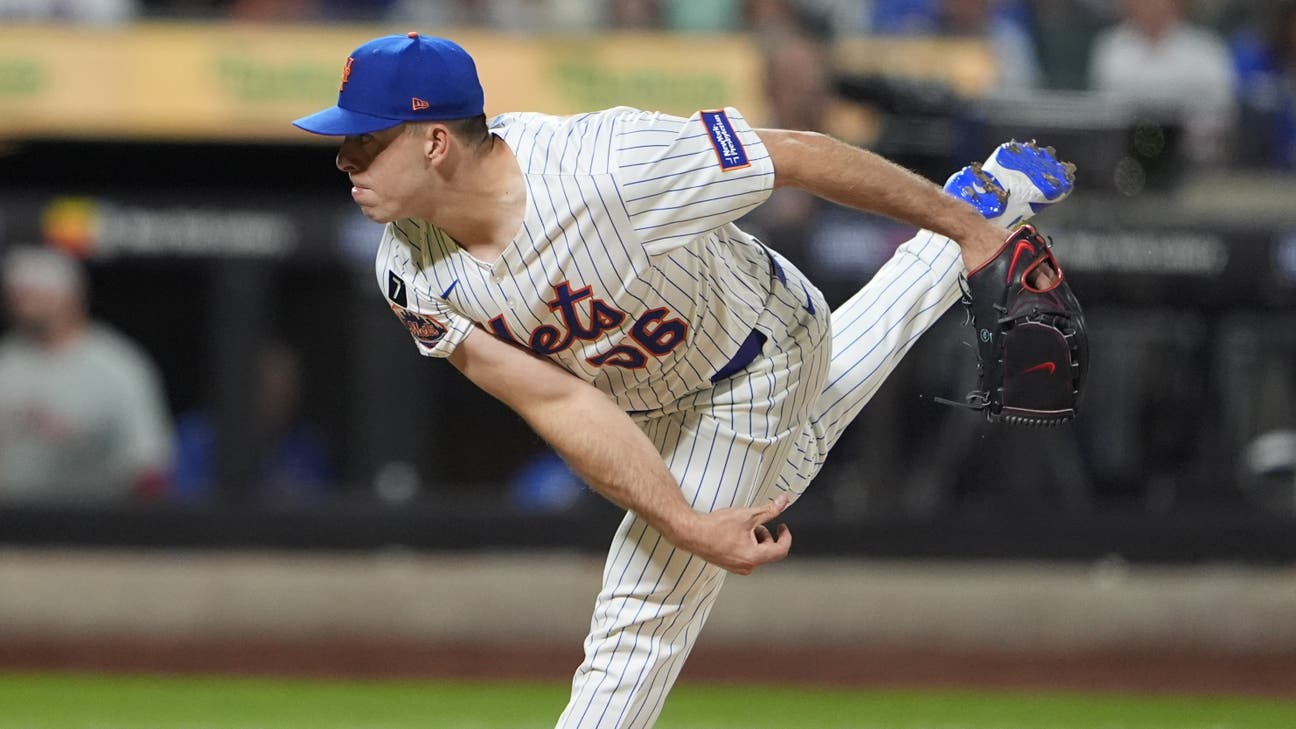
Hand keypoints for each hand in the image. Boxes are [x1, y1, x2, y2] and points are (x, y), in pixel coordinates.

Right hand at [670, 494, 792, 574]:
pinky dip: (745, 544)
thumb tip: (782, 503)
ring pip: (756, 553)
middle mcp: (747, 566)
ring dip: (754, 539)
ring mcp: (737, 567)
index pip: (780, 550)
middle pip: (767, 551)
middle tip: (756, 522)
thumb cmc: (715, 528)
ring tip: (742, 527)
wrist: (692, 534)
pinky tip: (734, 534)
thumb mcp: (747, 515)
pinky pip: (745, 555)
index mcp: (754, 557)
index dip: (785, 537)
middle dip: (765, 535)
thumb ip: (768, 510)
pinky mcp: (729, 564)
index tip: (782, 528)